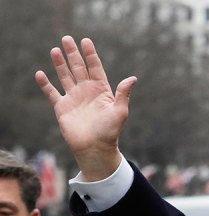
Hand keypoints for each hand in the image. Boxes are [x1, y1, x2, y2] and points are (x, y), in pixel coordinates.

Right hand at [35, 36, 135, 180]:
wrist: (95, 148)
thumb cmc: (110, 132)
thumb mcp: (120, 111)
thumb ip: (123, 94)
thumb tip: (133, 78)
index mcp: (101, 91)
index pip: (95, 68)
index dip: (90, 55)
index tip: (86, 41)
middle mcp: (87, 92)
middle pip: (79, 68)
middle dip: (73, 54)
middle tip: (67, 38)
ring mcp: (74, 98)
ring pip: (65, 76)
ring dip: (60, 64)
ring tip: (55, 50)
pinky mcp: (62, 107)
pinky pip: (52, 92)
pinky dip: (45, 84)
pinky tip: (40, 74)